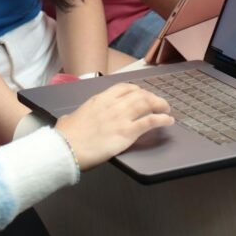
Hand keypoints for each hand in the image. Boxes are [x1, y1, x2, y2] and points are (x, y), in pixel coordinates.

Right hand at [54, 83, 172, 170]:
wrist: (67, 148)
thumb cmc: (66, 136)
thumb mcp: (68, 119)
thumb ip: (73, 117)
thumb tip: (67, 121)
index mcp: (100, 99)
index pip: (124, 88)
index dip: (137, 90)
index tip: (142, 94)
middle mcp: (113, 104)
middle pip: (139, 94)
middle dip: (151, 97)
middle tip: (158, 103)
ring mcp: (121, 117)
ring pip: (147, 104)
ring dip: (160, 105)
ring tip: (166, 110)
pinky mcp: (127, 132)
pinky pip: (150, 121)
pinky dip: (162, 119)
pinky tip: (168, 121)